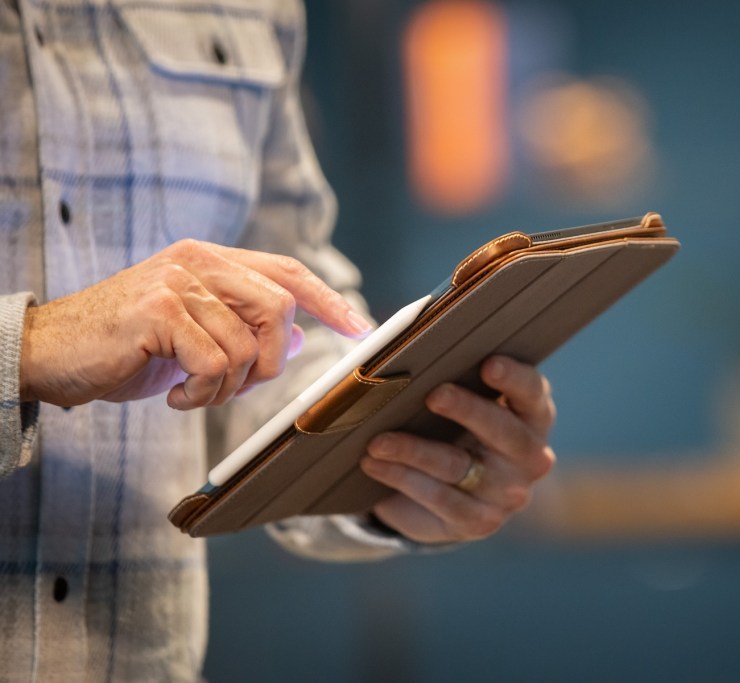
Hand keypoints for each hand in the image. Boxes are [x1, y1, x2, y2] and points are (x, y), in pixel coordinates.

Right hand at [20, 239, 371, 408]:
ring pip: (248, 344)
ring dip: (228, 387)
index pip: (287, 270)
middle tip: (237, 385)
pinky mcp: (158, 311)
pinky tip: (176, 396)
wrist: (52, 353)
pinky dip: (203, 394)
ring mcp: (177, 282)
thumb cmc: (127, 347)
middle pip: (279, 308)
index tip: (359, 327)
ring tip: (193, 392)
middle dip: (271, 360)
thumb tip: (302, 338)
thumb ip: (245, 329)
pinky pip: (216, 364)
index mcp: (211, 260)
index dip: (328, 299)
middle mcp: (198, 260)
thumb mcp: (195, 336)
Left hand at [361, 356, 556, 543]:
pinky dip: (402, 478)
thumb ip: (454, 375)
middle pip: (504, 432)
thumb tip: (409, 351)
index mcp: (534, 414)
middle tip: (433, 394)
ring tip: (378, 440)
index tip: (488, 364)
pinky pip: (439, 499)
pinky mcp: (479, 522)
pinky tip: (374, 464)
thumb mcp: (463, 399)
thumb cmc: (455, 425)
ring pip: (459, 466)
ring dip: (414, 450)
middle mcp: (531, 456)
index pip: (531, 392)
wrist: (450, 489)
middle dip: (467, 410)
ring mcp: (508, 493)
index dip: (514, 378)